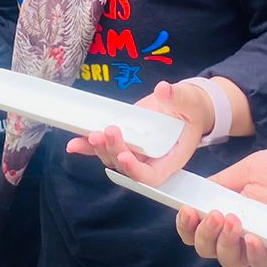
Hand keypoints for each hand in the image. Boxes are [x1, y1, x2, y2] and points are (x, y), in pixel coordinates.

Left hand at [67, 79, 208, 184]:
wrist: (184, 107)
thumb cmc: (192, 109)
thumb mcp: (190, 101)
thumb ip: (177, 97)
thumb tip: (163, 90)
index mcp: (171, 158)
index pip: (152, 176)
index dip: (137, 171)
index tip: (125, 157)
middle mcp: (150, 159)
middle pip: (127, 167)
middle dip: (114, 152)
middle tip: (106, 133)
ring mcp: (135, 150)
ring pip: (113, 158)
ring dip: (99, 149)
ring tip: (92, 133)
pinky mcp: (124, 139)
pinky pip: (104, 146)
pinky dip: (88, 145)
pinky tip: (75, 143)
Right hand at [176, 147, 266, 266]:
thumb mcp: (251, 168)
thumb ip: (222, 182)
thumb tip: (194, 192)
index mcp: (229, 210)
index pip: (198, 229)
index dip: (186, 226)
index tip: (186, 211)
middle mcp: (241, 232)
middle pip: (208, 249)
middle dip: (203, 235)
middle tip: (213, 215)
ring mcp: (262, 244)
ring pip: (229, 260)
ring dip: (223, 243)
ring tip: (231, 220)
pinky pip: (260, 265)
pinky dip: (252, 254)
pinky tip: (252, 238)